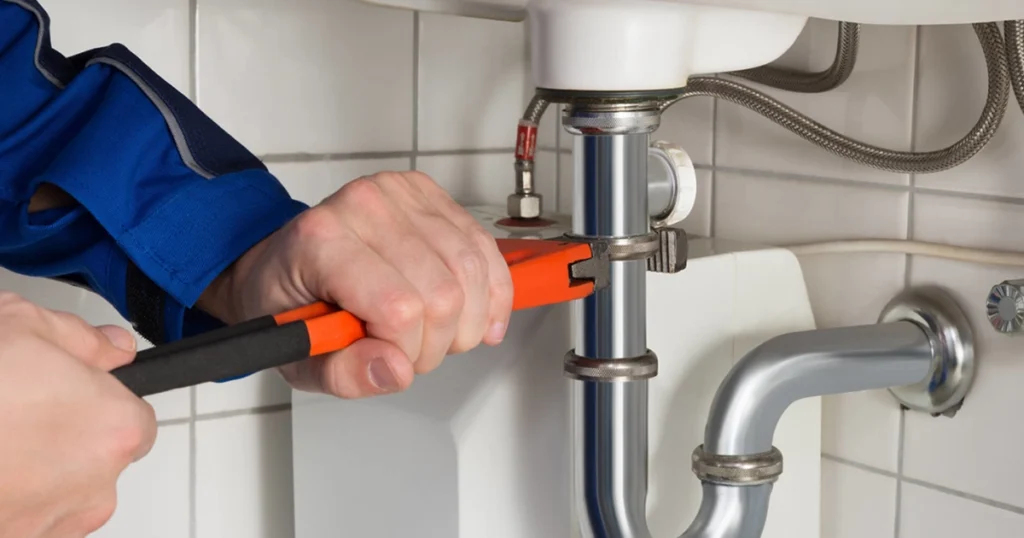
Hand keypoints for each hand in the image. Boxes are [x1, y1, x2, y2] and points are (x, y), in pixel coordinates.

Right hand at [0, 293, 156, 537]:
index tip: (67, 392)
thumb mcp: (23, 325)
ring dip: (31, 473)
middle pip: (96, 462)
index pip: (136, 422)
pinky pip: (21, 521)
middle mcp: (94, 489)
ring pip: (57, 496)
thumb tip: (117, 349)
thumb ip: (85, 340)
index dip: (99, 403)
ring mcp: (49, 527)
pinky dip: (4, 500)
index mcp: (115, 430)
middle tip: (12, 410)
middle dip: (64, 439)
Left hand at [199, 171, 513, 398]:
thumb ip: (346, 374)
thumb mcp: (300, 359)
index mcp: (321, 242)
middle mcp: (362, 206)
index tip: (389, 357)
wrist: (289, 262)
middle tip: (412, 351)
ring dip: (466, 319)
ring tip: (436, 332)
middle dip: (439, 341)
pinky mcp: (429, 193)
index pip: (399, 307)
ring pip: (470, 271)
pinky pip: (483, 248)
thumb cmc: (292, 306)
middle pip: (443, 293)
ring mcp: (399, 193)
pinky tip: (478, 316)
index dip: (408, 349)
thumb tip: (396, 370)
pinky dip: (490, 290)